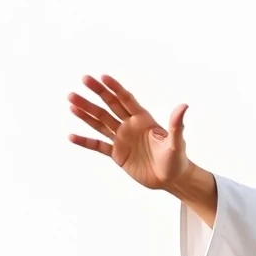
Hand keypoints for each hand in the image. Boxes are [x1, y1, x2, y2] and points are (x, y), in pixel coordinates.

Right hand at [68, 74, 190, 189]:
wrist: (171, 179)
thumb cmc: (177, 159)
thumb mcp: (176, 142)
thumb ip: (176, 125)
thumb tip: (184, 106)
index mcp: (143, 119)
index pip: (126, 100)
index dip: (115, 88)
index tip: (102, 76)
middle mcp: (130, 126)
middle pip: (109, 106)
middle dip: (96, 94)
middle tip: (82, 80)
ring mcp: (122, 139)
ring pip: (100, 123)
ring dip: (86, 113)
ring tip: (71, 102)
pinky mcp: (117, 154)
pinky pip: (98, 146)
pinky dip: (85, 142)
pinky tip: (72, 136)